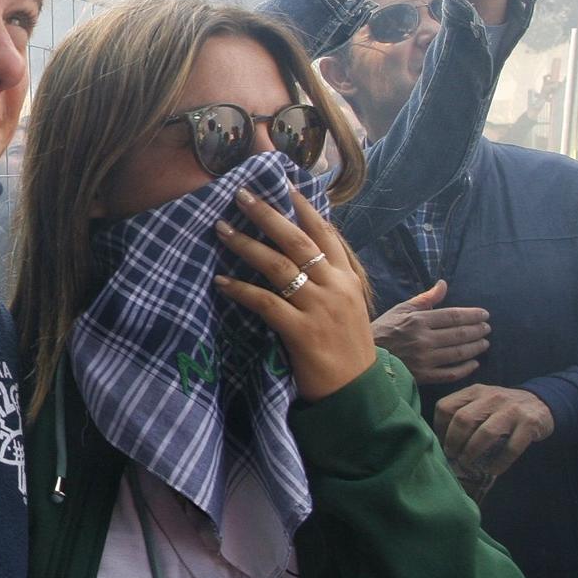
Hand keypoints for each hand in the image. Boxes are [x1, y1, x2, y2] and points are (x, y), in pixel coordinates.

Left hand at [213, 188, 376, 400]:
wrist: (356, 394)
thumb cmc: (347, 349)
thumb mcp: (348, 306)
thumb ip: (330, 278)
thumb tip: (302, 252)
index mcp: (348, 278)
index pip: (326, 232)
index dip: (303, 206)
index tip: (281, 183)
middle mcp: (336, 287)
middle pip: (298, 240)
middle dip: (267, 214)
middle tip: (240, 193)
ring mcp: (320, 308)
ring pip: (278, 266)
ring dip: (246, 244)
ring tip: (220, 228)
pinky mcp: (302, 332)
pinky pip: (265, 303)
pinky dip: (240, 289)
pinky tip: (220, 281)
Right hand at [370, 279, 490, 384]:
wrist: (365, 358)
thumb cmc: (383, 331)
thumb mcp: (401, 310)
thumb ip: (425, 299)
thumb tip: (443, 284)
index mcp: (418, 321)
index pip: (453, 316)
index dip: (472, 315)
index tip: (484, 315)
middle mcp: (423, 340)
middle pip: (459, 334)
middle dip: (477, 331)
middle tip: (487, 329)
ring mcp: (424, 360)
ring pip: (458, 354)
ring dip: (475, 348)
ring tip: (484, 343)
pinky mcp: (423, 376)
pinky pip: (450, 374)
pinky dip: (465, 369)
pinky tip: (474, 364)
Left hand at [432, 384, 554, 478]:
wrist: (541, 404)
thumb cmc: (502, 409)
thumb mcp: (481, 402)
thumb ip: (463, 413)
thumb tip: (440, 443)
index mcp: (475, 391)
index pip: (446, 407)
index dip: (438, 428)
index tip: (441, 444)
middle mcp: (492, 396)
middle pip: (463, 419)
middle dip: (454, 442)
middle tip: (453, 457)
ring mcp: (512, 409)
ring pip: (485, 433)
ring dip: (473, 453)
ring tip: (468, 464)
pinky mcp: (529, 423)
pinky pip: (511, 447)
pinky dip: (499, 462)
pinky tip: (493, 469)